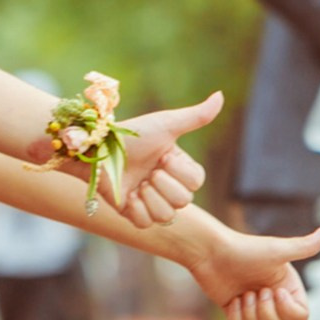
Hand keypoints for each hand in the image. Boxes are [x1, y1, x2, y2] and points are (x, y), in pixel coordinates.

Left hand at [106, 90, 221, 227]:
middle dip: (164, 185)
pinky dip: (137, 210)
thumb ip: (197, 116)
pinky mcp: (131, 213)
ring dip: (150, 198)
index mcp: (177, 166)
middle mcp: (166, 185)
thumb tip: (221, 95)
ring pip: (166, 216)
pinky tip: (128, 195)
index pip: (196, 182)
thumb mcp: (166, 124)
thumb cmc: (131, 134)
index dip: (180, 172)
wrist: (98, 149)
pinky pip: (145, 224)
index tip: (162, 158)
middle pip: (184, 202)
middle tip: (149, 171)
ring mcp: (149, 200)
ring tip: (137, 184)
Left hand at [185, 224, 319, 319]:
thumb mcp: (277, 250)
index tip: (274, 291)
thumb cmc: (245, 249)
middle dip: (266, 313)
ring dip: (250, 315)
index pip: (301, 317)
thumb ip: (304, 247)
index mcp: (288, 287)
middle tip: (255, 291)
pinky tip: (232, 300)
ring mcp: (255, 307)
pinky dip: (236, 318)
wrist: (210, 252)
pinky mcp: (236, 312)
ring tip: (243, 294)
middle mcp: (274, 299)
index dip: (288, 310)